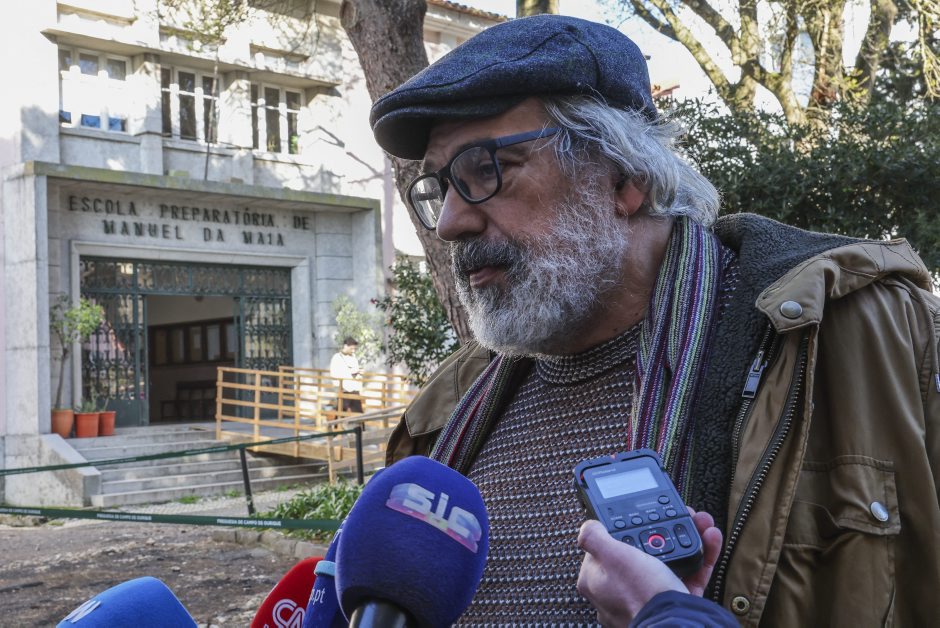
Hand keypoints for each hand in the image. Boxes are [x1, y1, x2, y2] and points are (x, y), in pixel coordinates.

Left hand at [576, 508, 721, 625]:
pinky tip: (709, 540)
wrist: (674, 624)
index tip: (644, 516)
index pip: (607, 546)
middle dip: (664, 529)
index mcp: (597, 580)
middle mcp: (618, 592)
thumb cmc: (639, 593)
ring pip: (668, 561)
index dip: (625, 527)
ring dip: (686, 538)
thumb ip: (594, 537)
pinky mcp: (671, 604)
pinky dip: (699, 557)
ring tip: (699, 523)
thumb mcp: (612, 555)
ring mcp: (646, 598)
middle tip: (680, 516)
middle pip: (642, 551)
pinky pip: (687, 576)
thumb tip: (587, 526)